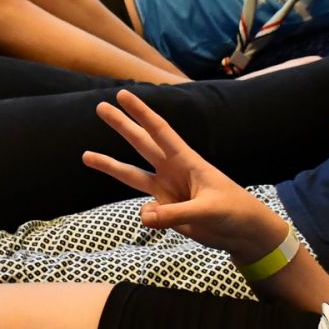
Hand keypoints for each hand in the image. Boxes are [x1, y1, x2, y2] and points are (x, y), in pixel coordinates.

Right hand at [82, 90, 286, 259]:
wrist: (242, 234)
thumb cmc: (234, 211)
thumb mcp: (208, 210)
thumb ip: (175, 214)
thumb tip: (144, 216)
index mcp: (187, 160)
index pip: (160, 131)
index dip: (141, 113)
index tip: (123, 95)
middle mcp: (172, 170)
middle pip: (141, 143)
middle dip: (121, 125)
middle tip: (100, 107)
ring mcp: (167, 190)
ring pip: (132, 175)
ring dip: (110, 165)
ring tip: (85, 155)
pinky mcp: (166, 210)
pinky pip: (146, 212)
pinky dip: (149, 218)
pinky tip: (162, 224)